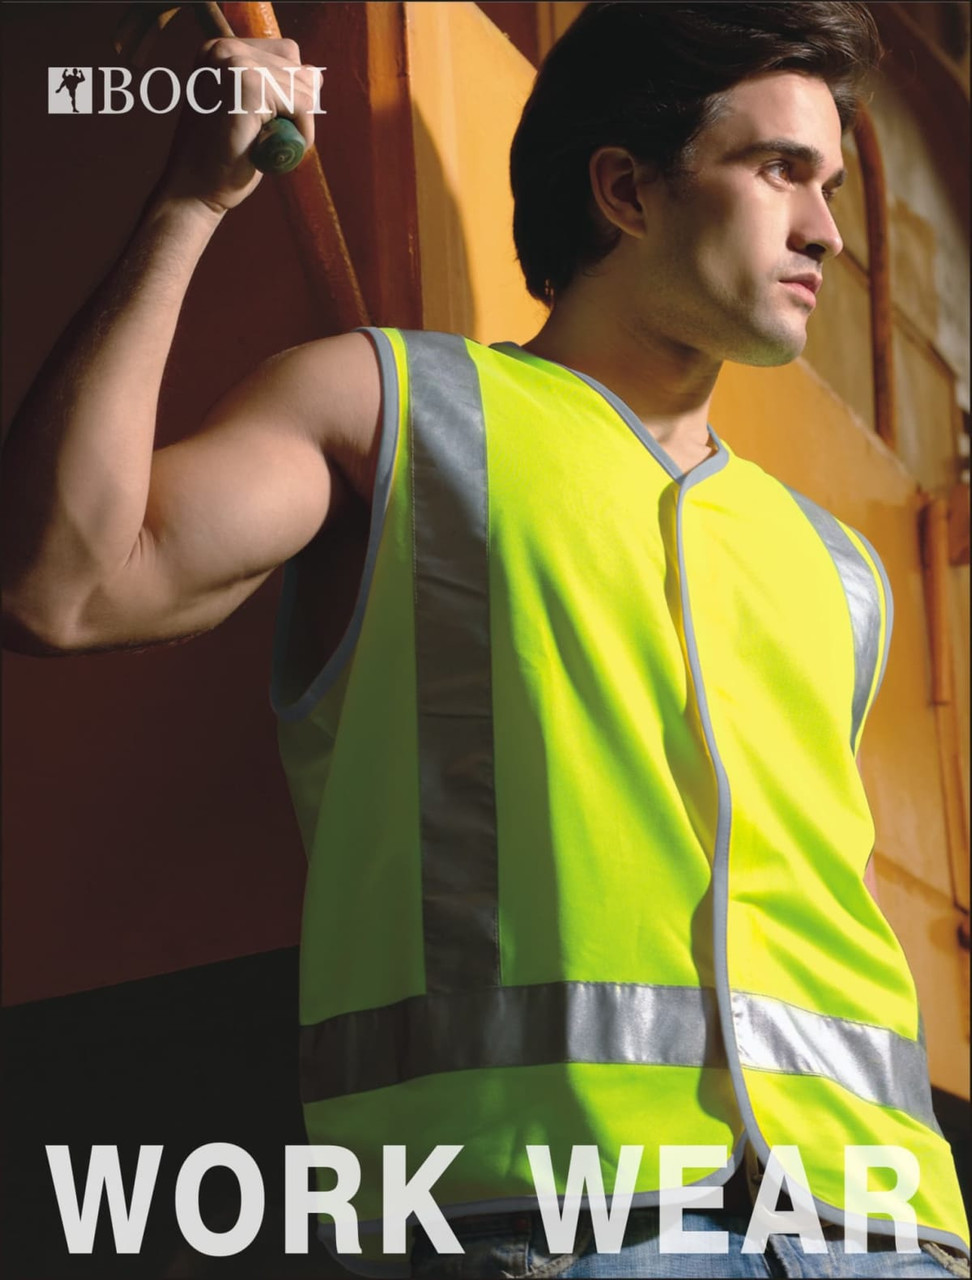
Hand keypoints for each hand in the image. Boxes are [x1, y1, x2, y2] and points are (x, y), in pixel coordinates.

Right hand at [158, 37, 317, 213]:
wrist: (194, 189)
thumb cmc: (224, 157)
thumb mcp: (252, 113)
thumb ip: (278, 88)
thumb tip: (315, 76)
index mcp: (221, 48)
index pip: (287, 54)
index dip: (290, 94)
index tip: (261, 122)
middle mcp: (225, 47)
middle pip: (299, 68)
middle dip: (295, 111)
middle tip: (259, 138)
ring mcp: (236, 62)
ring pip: (305, 89)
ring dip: (296, 127)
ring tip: (262, 144)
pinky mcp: (250, 84)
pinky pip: (305, 106)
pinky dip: (300, 136)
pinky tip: (270, 150)